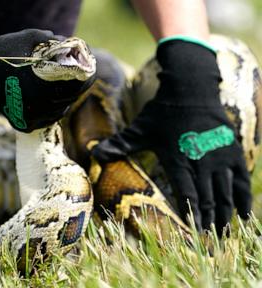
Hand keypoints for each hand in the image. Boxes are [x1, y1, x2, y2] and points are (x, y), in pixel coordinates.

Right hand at [0, 29, 92, 131]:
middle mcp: (39, 106)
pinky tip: (51, 105)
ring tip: (65, 94)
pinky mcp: (21, 122)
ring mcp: (29, 117)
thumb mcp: (29, 38)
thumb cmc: (2, 53)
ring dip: (63, 103)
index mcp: (45, 86)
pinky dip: (49, 114)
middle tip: (77, 83)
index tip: (88, 74)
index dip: (86, 80)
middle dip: (75, 91)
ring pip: (57, 113)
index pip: (76, 88)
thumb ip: (52, 40)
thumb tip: (69, 43)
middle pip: (68, 101)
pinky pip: (42, 122)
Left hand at [92, 40, 250, 231]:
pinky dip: (243, 197)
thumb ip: (119, 144)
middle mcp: (201, 161)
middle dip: (209, 221)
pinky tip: (245, 213)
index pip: (186, 193)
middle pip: (208, 198)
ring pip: (225, 192)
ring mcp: (219, 156)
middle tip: (210, 241)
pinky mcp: (231, 150)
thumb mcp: (139, 129)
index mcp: (177, 159)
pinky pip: (241, 178)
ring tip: (224, 233)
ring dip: (225, 214)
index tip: (194, 233)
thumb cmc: (163, 111)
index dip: (191, 215)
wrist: (190, 88)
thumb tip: (93, 153)